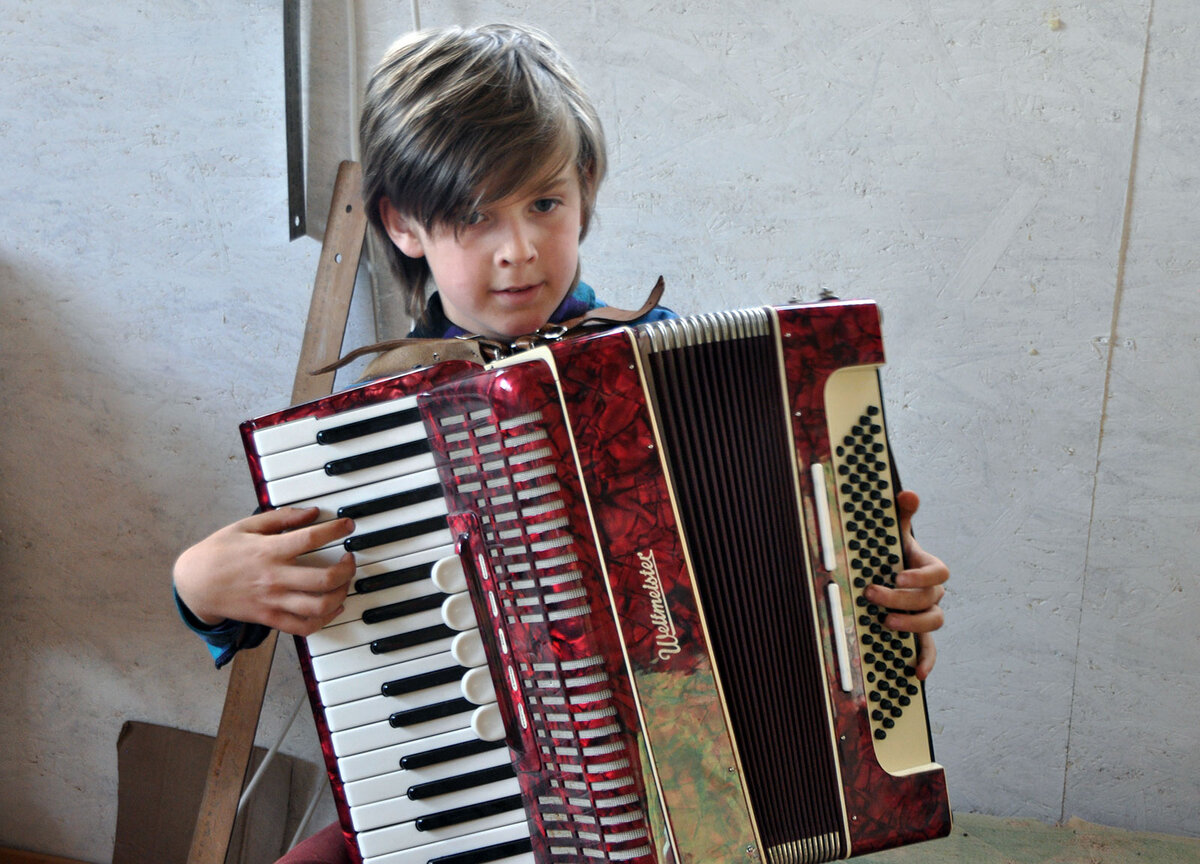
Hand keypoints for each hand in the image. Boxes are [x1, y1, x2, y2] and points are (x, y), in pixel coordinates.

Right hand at [173, 507, 356, 636]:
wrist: (194, 584)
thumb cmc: (219, 551)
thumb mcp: (246, 525)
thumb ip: (281, 518)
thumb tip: (311, 511)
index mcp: (269, 551)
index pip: (312, 538)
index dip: (336, 530)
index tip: (348, 525)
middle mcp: (274, 578)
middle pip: (324, 578)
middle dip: (347, 568)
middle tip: (350, 558)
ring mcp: (273, 601)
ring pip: (319, 606)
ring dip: (341, 594)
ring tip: (345, 582)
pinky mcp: (269, 618)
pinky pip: (304, 627)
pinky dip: (324, 620)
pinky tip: (334, 607)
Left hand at [863, 490, 947, 679]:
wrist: (887, 570)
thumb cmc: (891, 551)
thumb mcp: (893, 532)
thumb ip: (901, 514)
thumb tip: (907, 492)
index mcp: (928, 567)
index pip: (939, 573)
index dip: (921, 576)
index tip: (897, 575)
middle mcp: (932, 592)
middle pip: (930, 599)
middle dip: (902, 598)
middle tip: (872, 594)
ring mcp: (927, 613)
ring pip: (932, 622)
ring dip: (912, 625)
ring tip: (885, 622)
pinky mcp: (920, 634)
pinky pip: (930, 649)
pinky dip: (926, 661)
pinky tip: (916, 673)